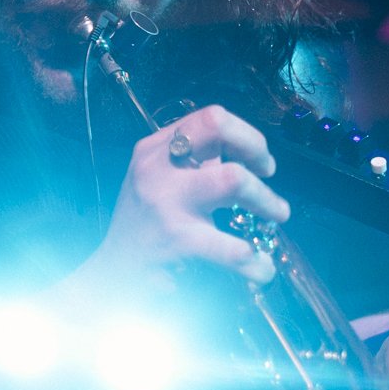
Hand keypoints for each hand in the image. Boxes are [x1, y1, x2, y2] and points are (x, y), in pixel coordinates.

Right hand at [79, 105, 290, 292]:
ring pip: (234, 179)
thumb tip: (242, 155)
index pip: (209, 117)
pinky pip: (233, 247)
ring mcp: (165, 202)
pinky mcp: (176, 240)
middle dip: (257, 151)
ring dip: (267, 200)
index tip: (259, 161)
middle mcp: (155, 167)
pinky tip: (261, 269)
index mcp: (154, 149)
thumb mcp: (157, 181)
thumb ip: (193, 164)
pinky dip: (256, 260)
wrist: (112, 272)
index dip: (245, 135)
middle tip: (268, 177)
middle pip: (219, 131)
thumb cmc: (143, 225)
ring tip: (277, 216)